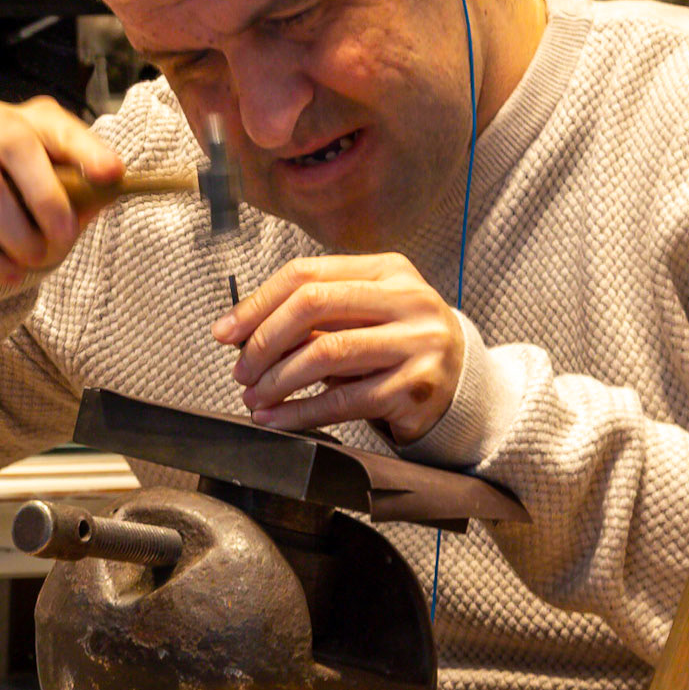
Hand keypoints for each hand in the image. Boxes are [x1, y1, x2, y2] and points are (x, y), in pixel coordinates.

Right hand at [0, 95, 123, 285]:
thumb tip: (112, 191)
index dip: (87, 151)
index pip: (61, 128)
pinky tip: (5, 273)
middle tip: (63, 237)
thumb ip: (84, 192)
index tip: (112, 174)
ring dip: (14, 233)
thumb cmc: (21, 194)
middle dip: (46, 198)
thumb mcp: (58, 189)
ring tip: (33, 260)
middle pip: (18, 147)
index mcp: (32, 118)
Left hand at [212, 253, 464, 444]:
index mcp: (387, 270)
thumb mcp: (362, 317)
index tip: (226, 332)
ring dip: (278, 380)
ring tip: (254, 397)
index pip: (307, 273)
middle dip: (264, 340)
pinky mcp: (416, 387)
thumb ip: (313, 316)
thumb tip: (239, 332)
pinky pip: (345, 401)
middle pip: (314, 305)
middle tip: (240, 370)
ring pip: (327, 353)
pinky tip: (278, 419)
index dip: (257, 303)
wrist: (462, 386)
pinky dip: (301, 412)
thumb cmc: (397, 346)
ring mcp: (416, 342)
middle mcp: (407, 299)